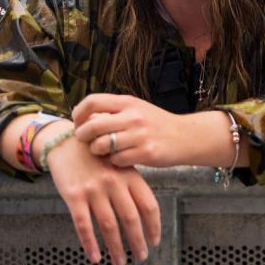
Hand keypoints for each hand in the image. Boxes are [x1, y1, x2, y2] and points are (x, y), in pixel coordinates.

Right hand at [44, 129, 160, 264]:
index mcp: (130, 175)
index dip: (154, 226)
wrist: (66, 141)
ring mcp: (94, 189)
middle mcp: (115, 182)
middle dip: (137, 241)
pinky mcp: (74, 195)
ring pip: (108, 225)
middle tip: (141, 256)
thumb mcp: (120, 162)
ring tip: (121, 262)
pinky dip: (90, 244)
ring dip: (116, 247)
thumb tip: (145, 213)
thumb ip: (132, 183)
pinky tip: (95, 257)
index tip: (155, 241)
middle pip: (130, 218)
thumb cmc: (97, 155)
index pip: (148, 205)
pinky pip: (83, 225)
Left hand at [72, 94, 189, 168]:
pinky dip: (115, 162)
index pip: (92, 101)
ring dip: (98, 151)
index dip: (79, 114)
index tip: (78, 123)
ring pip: (102, 145)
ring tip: (105, 151)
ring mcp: (140, 135)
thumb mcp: (137, 109)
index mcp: (128, 102)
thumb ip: (113, 111)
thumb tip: (83, 117)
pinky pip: (116, 160)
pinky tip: (122, 159)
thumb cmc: (156, 124)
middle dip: (82, 136)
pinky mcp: (146, 152)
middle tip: (85, 141)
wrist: (185, 136)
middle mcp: (134, 116)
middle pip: (93, 126)